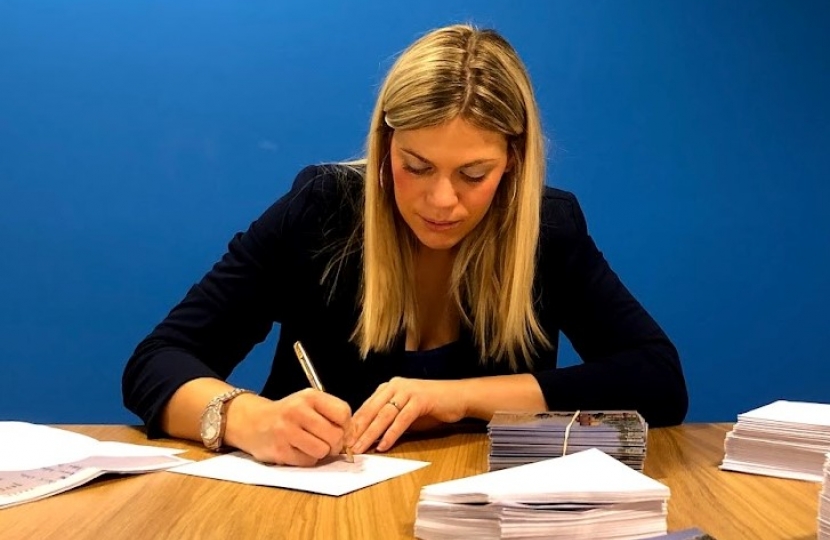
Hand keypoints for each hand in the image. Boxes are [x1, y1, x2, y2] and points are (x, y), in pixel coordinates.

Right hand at [225, 388, 351, 466]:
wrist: (253, 422)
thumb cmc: (288, 415)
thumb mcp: (309, 404)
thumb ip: (332, 415)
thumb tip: (351, 438)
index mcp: (310, 396)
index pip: (343, 413)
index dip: (347, 426)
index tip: (340, 429)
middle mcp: (297, 411)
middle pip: (335, 435)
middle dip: (334, 443)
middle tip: (325, 442)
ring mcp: (286, 431)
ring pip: (322, 451)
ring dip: (320, 453)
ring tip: (310, 445)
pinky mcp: (280, 450)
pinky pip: (308, 462)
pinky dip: (307, 460)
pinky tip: (297, 450)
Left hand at [349, 377, 466, 453]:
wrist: (459, 397)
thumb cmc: (432, 406)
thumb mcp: (405, 414)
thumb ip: (389, 422)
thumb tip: (370, 439)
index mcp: (388, 388)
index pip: (365, 407)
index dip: (353, 425)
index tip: (343, 441)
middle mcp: (395, 386)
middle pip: (370, 411)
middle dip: (357, 431)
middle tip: (346, 448)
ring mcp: (407, 391)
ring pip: (383, 415)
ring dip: (370, 434)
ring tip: (360, 449)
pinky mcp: (420, 400)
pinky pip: (401, 419)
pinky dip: (391, 434)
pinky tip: (383, 446)